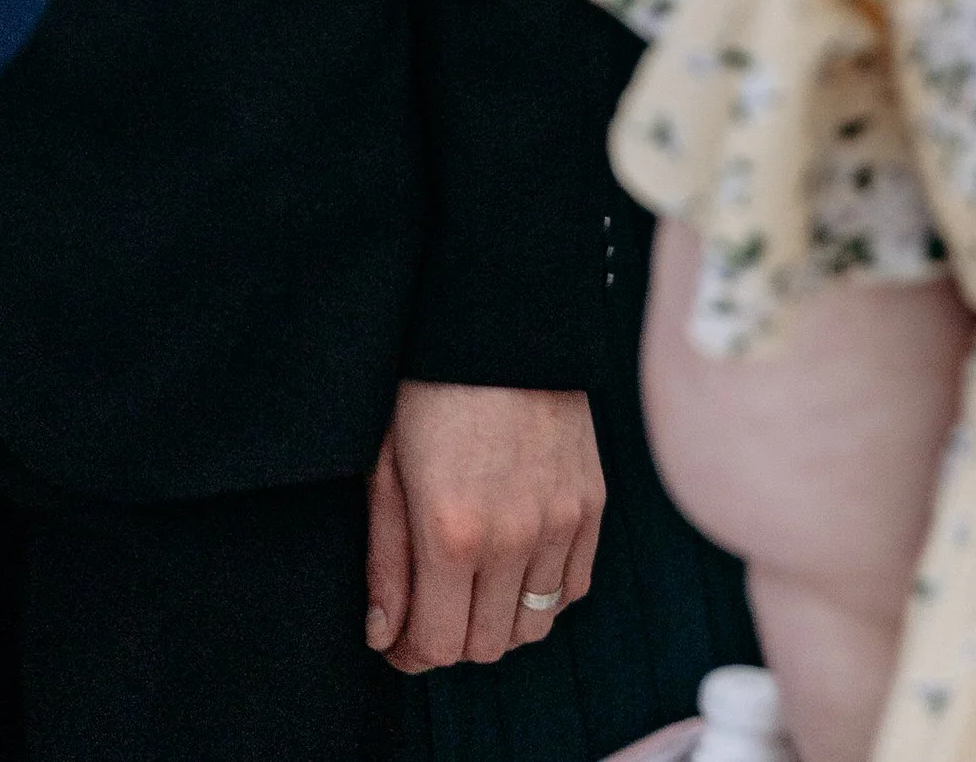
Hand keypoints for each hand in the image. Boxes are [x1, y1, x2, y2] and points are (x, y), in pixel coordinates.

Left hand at [365, 381, 603, 671]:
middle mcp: (513, 537)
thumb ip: (386, 562)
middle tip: (431, 609)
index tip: (397, 639)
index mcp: (451, 532)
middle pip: (487, 647)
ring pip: (534, 625)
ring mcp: (560, 521)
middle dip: (451, 640)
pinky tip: (516, 565)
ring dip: (499, 621)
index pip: (437, 647)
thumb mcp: (386, 470)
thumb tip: (383, 635)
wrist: (501, 321)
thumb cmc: (430, 389)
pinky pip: (574, 587)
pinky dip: (544, 593)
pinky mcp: (592, 502)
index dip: (410, 655)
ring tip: (473, 587)